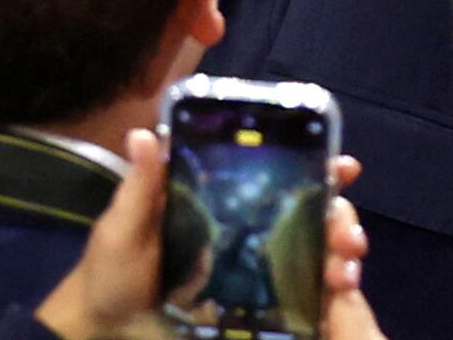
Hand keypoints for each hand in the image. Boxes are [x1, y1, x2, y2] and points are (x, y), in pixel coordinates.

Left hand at [35, 130, 382, 339]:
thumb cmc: (110, 274)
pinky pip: (297, 294)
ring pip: (312, 253)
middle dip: (340, 219)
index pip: (276, 174)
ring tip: (345, 270)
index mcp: (219, 199)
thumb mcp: (122, 227)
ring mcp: (250, 269)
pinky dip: (324, 292)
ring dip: (340, 256)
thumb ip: (140, 186)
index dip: (315, 167)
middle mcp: (243, 229)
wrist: (103, 332)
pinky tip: (337, 292)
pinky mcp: (251, 304)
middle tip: (349, 236)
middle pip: (308, 214)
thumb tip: (144, 132)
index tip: (344, 167)